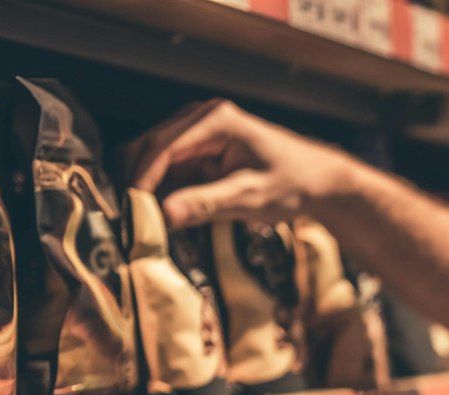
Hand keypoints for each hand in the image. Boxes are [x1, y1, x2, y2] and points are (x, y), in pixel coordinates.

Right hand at [128, 99, 357, 228]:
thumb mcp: (251, 197)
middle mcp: (201, 118)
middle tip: (133, 220)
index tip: (132, 210)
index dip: (141, 179)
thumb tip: (164, 215)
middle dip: (137, 182)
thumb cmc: (292, 184)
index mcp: (215, 121)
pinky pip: (167, 167)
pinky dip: (160, 189)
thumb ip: (206, 204)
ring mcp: (198, 131)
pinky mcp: (198, 149)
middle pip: (149, 147)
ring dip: (145, 187)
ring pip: (152, 157)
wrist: (316, 179)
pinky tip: (160, 214)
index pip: (161, 147)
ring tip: (143, 221)